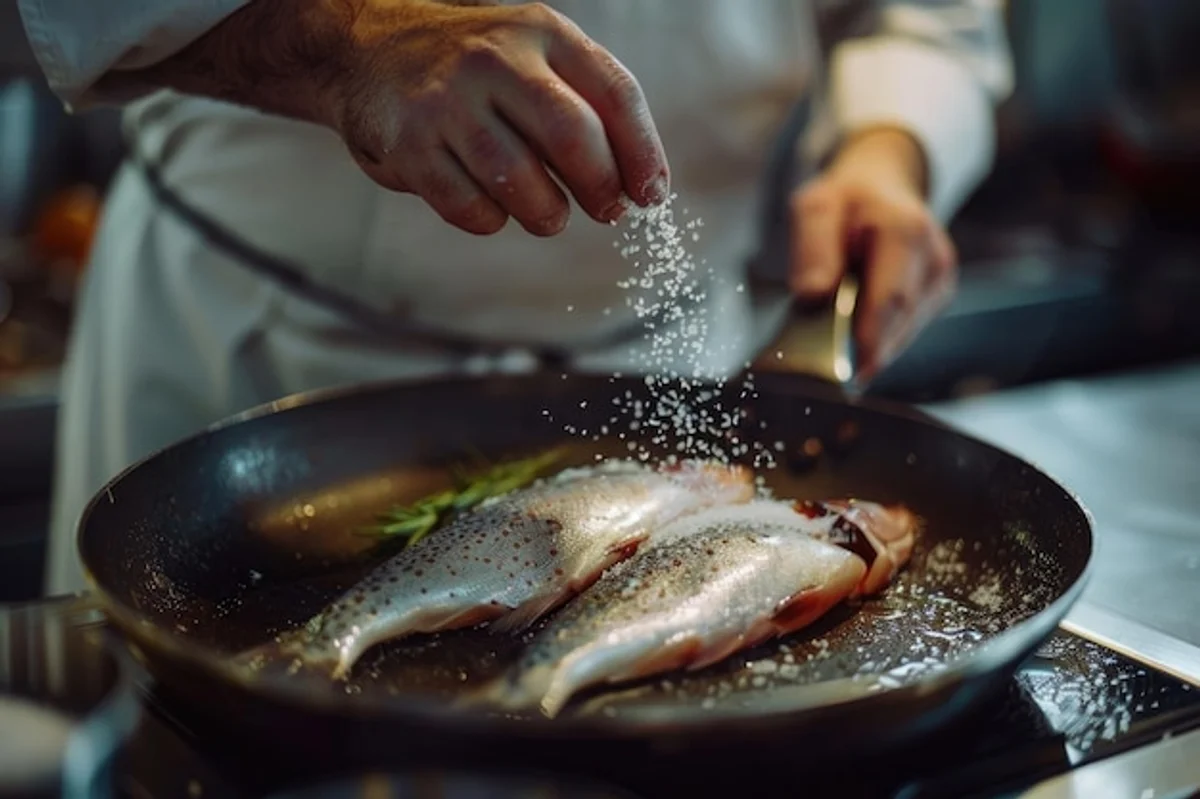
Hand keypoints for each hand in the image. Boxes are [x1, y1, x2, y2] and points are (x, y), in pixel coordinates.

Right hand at [323, 0, 667, 234]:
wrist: (366, 48)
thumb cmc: (472, 68)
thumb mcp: (533, 57)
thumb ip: (585, 104)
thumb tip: (638, 184)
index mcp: (541, 33)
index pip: (614, 93)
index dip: (642, 152)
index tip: (651, 195)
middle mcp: (495, 59)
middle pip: (572, 135)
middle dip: (600, 187)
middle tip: (607, 211)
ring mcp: (448, 101)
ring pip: (520, 180)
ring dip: (547, 213)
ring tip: (549, 215)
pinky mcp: (411, 146)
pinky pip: (470, 206)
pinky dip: (491, 220)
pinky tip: (493, 207)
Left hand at [789, 127, 956, 379]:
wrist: (883, 188)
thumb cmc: (846, 201)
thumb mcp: (815, 208)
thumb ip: (813, 248)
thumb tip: (813, 294)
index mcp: (905, 230)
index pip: (891, 297)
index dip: (870, 339)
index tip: (850, 373)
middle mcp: (933, 257)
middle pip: (899, 322)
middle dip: (863, 351)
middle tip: (829, 376)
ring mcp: (941, 280)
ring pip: (903, 333)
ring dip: (869, 347)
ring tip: (837, 352)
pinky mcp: (938, 296)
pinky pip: (905, 330)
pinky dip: (878, 339)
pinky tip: (856, 336)